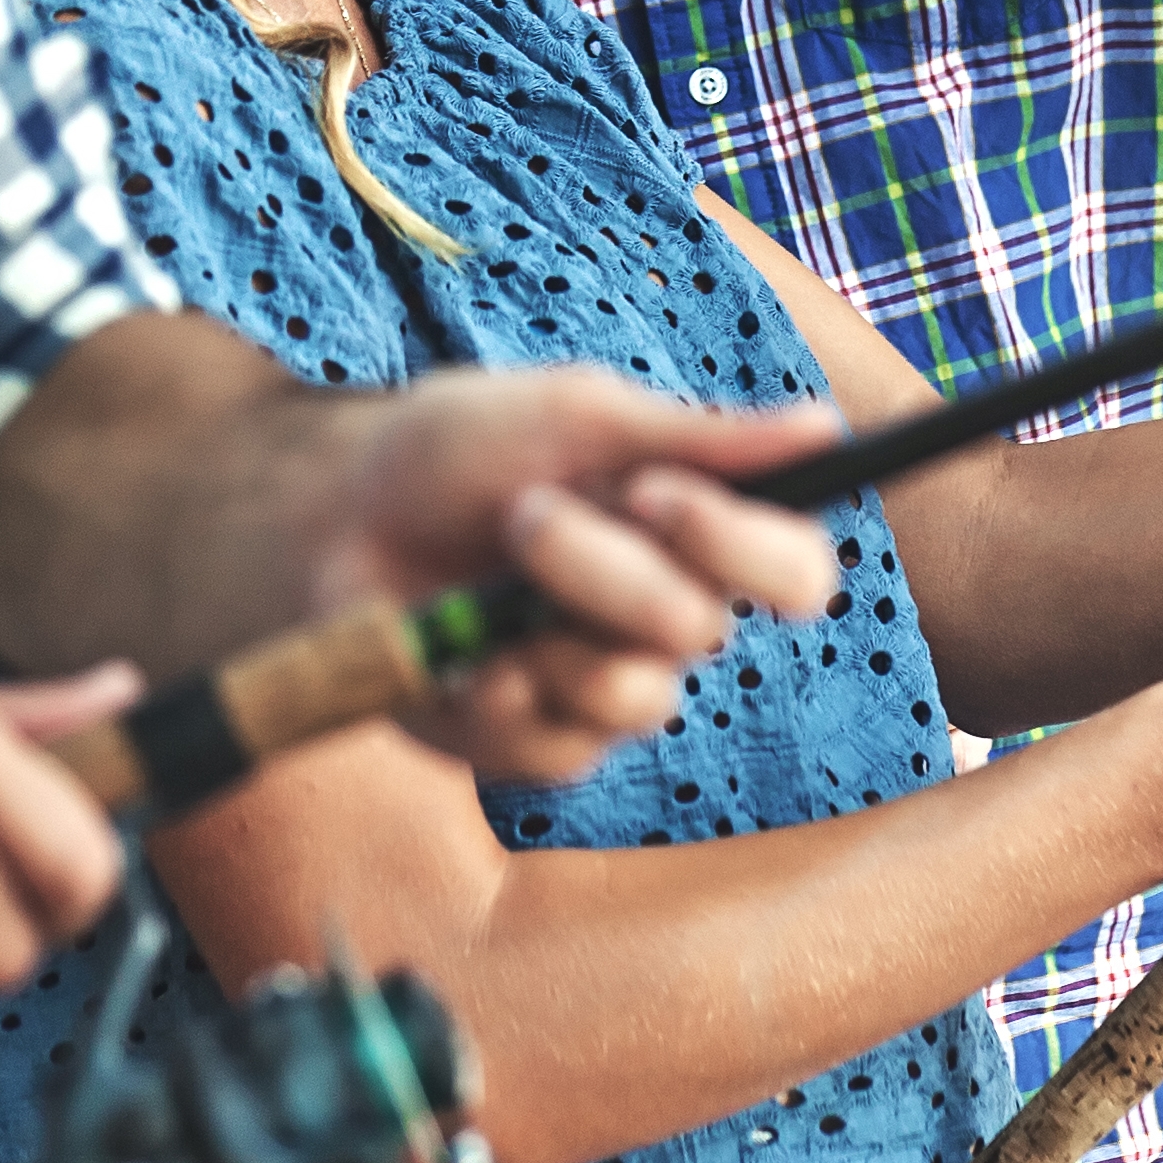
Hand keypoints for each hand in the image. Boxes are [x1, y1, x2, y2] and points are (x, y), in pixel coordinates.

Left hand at [310, 365, 846, 782]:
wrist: (334, 517)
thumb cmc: (458, 452)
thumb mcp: (573, 417)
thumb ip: (696, 436)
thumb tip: (828, 424)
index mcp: (697, 533)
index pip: (795, 569)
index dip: (743, 542)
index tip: (657, 492)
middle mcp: (669, 619)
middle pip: (701, 627)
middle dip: (602, 566)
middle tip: (523, 514)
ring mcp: (606, 688)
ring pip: (635, 696)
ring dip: (547, 625)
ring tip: (483, 580)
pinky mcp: (541, 746)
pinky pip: (557, 744)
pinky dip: (497, 686)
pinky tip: (458, 649)